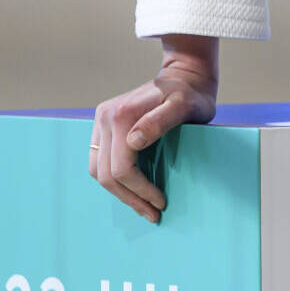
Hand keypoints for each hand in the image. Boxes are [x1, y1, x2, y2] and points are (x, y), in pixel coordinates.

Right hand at [90, 35, 218, 223]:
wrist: (184, 76)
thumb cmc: (190, 94)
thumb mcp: (184, 106)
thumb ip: (160, 122)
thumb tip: (133, 142)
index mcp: (120, 116)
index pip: (122, 168)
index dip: (140, 191)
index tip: (161, 203)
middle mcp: (104, 118)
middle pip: (106, 173)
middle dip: (130, 198)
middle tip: (153, 214)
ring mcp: (101, 121)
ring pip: (99, 170)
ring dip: (120, 192)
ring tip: (144, 206)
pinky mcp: (104, 125)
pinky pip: (101, 160)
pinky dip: (115, 178)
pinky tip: (134, 189)